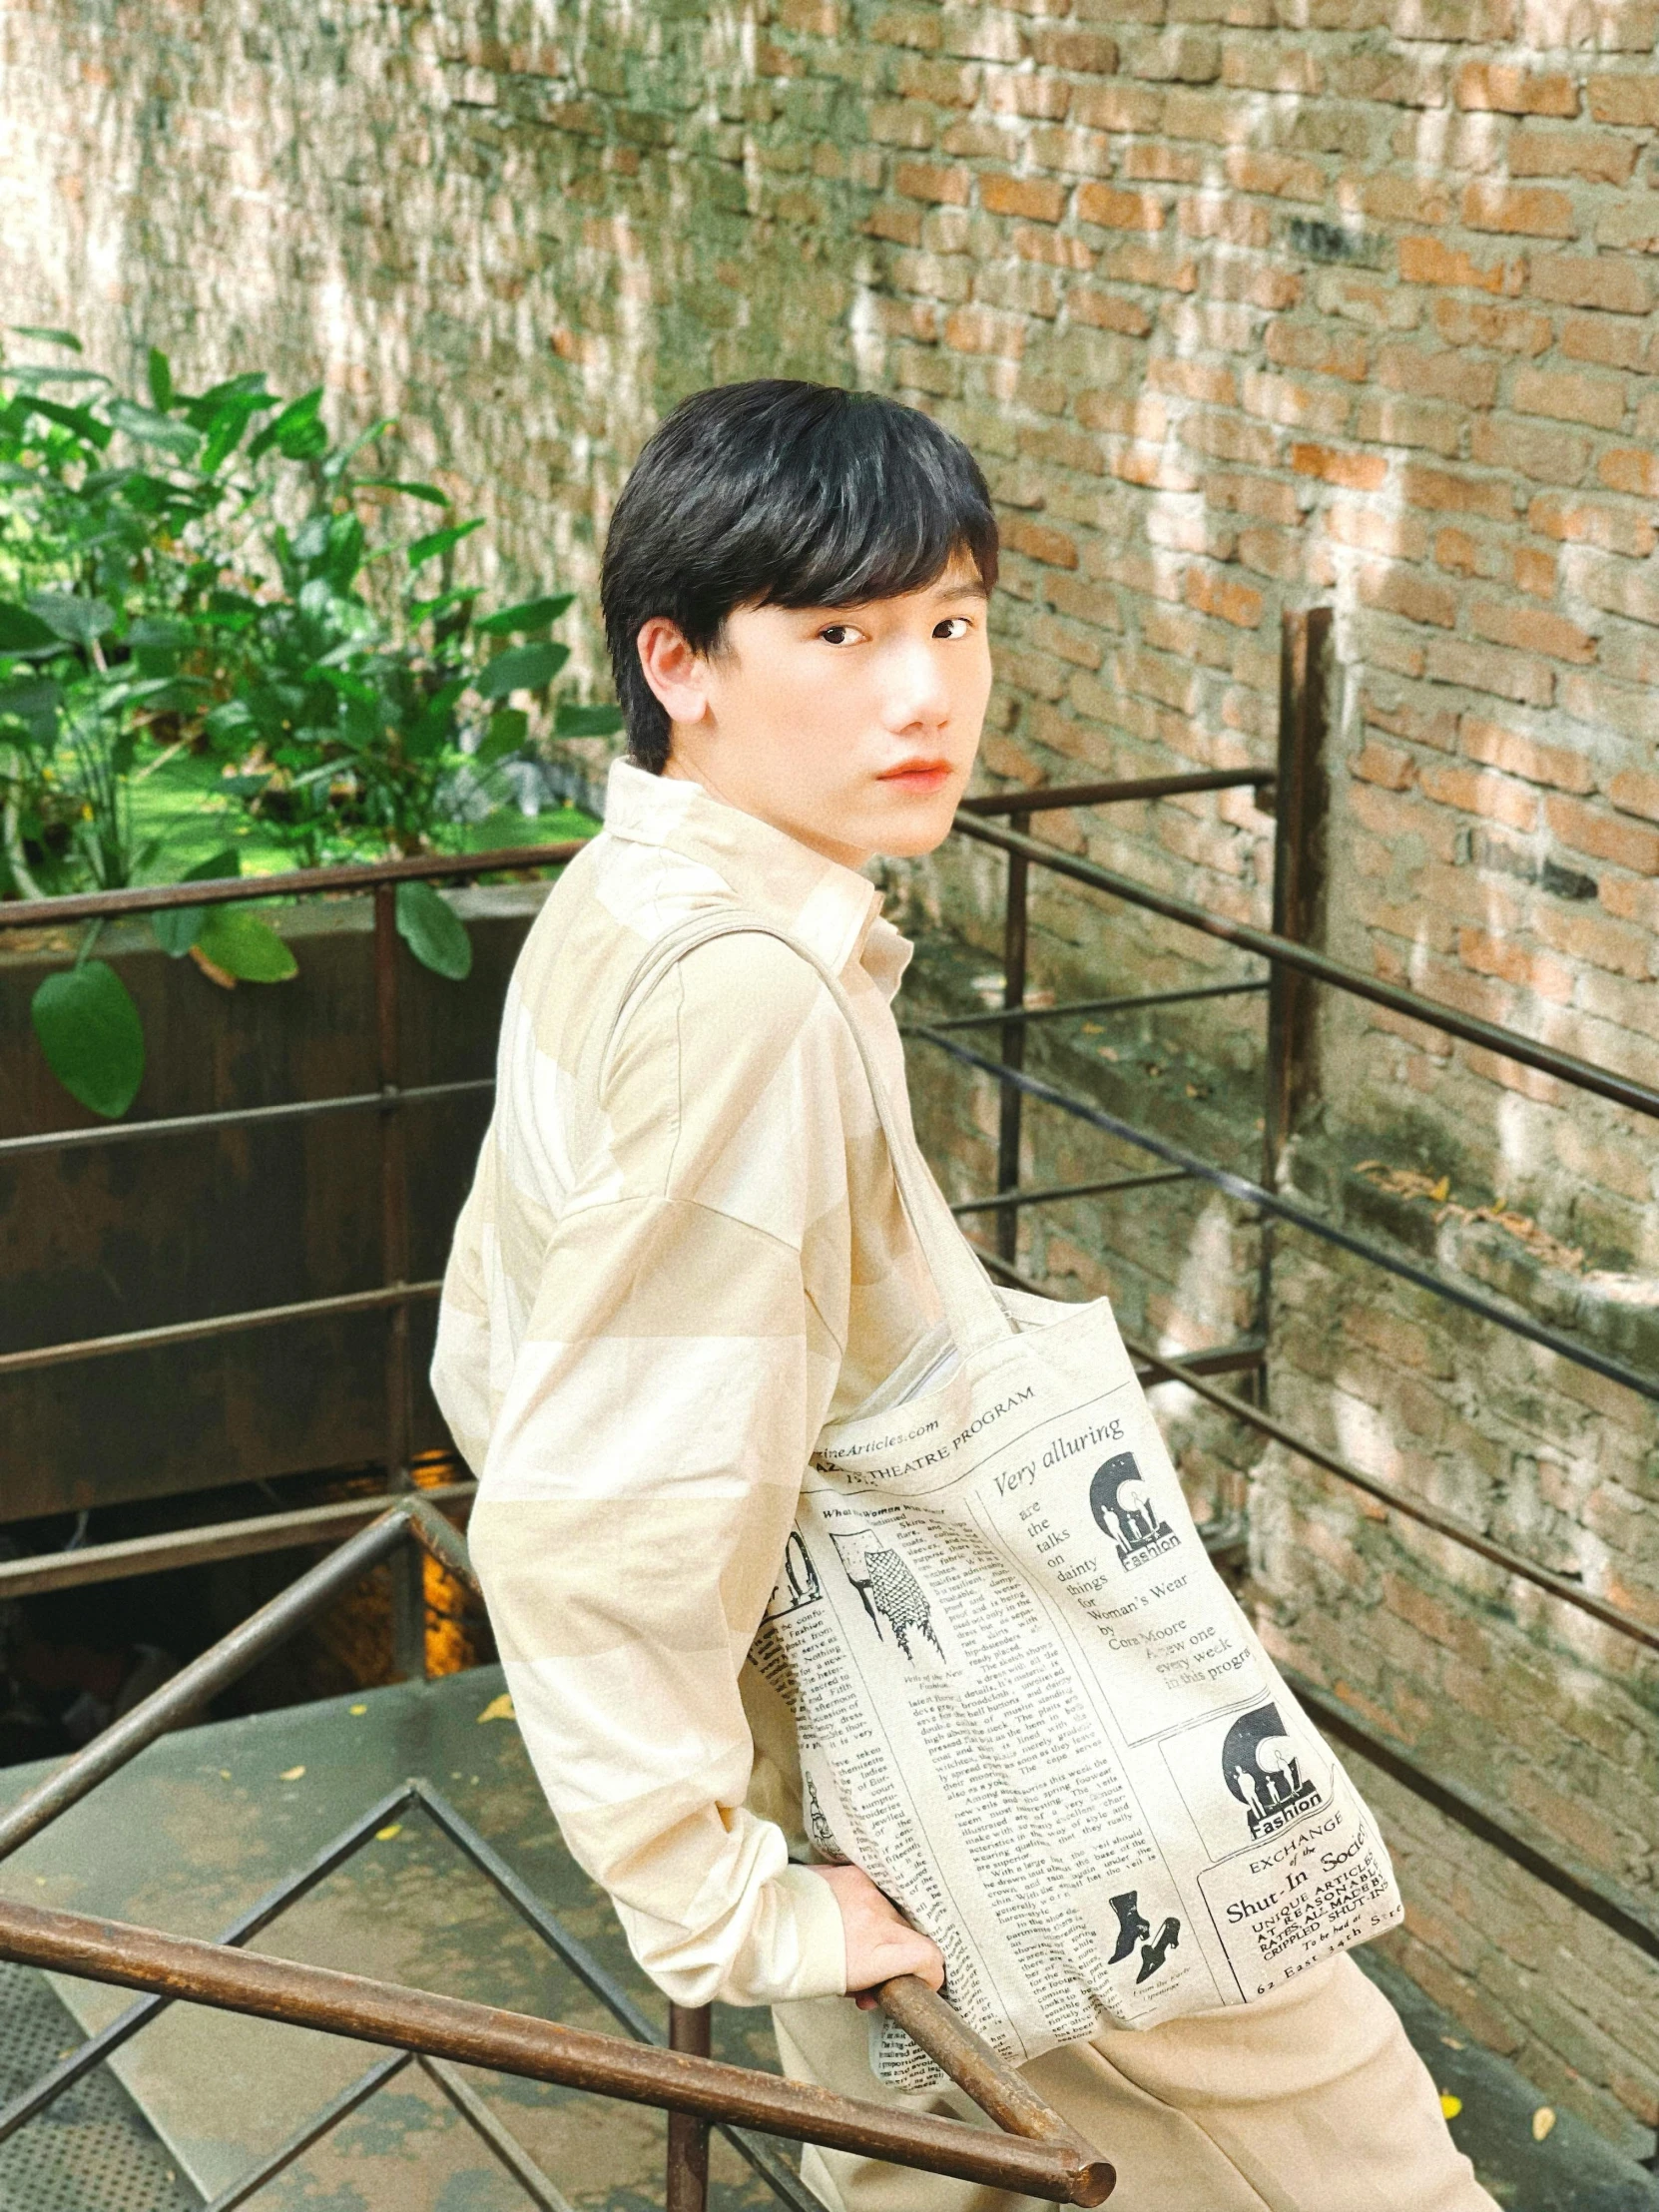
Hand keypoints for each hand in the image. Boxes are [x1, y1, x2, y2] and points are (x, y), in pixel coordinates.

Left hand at [806, 1862, 945, 2010]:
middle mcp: (875, 1918)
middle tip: (876, 1970)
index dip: (931, 1973)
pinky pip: (875, 1890)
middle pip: (912, 1935)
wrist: (762, 1924)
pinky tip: (846, 1915)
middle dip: (901, 1954)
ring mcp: (866, 1891)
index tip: (923, 1981)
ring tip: (853, 1940)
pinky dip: (867, 1904)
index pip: (928, 1957)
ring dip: (882, 1928)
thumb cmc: (795, 1964)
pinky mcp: (854, 1873)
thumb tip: (877, 1989)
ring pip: (893, 1911)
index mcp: (874, 1952)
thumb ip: (869, 1982)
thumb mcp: (839, 1986)